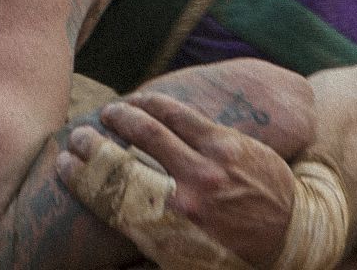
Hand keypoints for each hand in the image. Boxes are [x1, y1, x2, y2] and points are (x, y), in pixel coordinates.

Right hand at [59, 91, 296, 269]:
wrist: (292, 234)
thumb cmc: (233, 253)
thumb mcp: (187, 262)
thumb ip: (146, 251)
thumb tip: (110, 257)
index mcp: (169, 231)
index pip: (111, 198)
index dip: (81, 178)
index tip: (64, 163)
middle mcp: (184, 197)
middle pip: (123, 161)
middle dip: (93, 146)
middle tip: (76, 136)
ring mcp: (206, 166)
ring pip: (151, 129)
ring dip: (122, 118)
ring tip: (108, 114)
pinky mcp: (226, 143)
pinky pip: (182, 115)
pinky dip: (156, 104)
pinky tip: (141, 102)